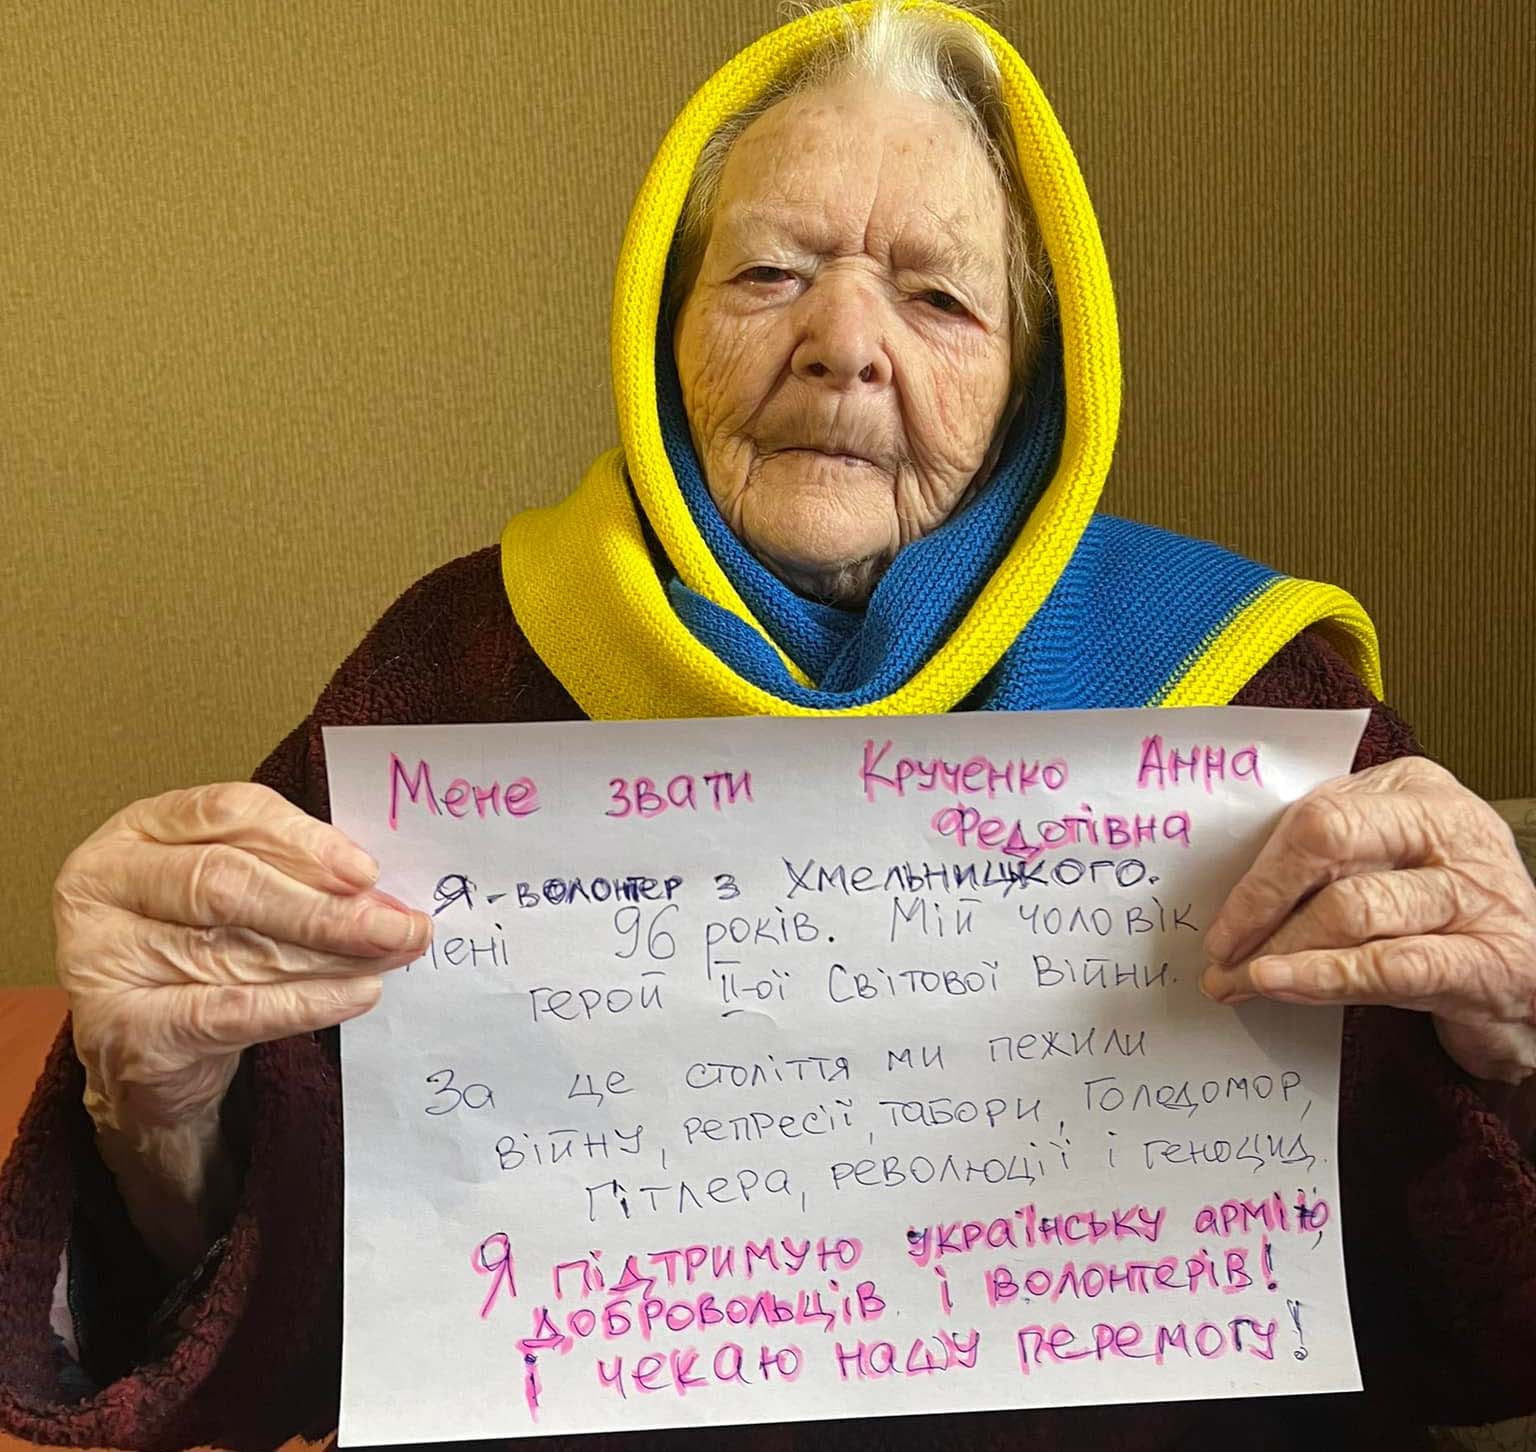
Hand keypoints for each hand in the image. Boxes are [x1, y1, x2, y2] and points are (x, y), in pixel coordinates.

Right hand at [54, 781, 430, 1267]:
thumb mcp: (231, 897)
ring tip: (394, 955)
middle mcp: (105, 884)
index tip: (368, 870)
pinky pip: (233, 1010)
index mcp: (137, 831)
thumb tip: (380, 891)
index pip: (227, 812)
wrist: (139, 1055)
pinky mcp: (125, 1028)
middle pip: (230, 882)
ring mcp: (104, 956)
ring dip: (332, 956)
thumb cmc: (194, 955)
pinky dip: (307, 1002)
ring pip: (238, 949)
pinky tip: (358, 994)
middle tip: (400, 923)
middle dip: (328, 906)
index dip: (305, 840)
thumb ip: (289, 876)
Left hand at [1200, 756, 1535, 1084]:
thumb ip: (1325, 860)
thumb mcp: (1385, 866)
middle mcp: (1450, 827)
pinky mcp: (1493, 960)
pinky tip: (1280, 987)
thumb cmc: (1438, 915)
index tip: (1216, 916)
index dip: (1256, 868)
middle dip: (1259, 898)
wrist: (1532, 982)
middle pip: (1328, 839)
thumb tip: (1229, 895)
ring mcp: (1476, 892)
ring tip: (1238, 981)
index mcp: (1414, 789)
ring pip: (1353, 908)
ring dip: (1281, 950)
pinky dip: (1325, 978)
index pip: (1315, 812)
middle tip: (1219, 949)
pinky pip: (1392, 966)